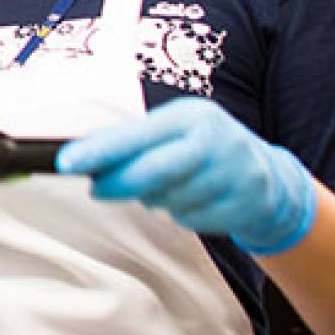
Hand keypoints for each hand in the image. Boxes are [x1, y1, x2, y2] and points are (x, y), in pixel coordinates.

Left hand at [55, 97, 317, 255]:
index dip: (99, 151)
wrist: (269, 178)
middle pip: (153, 170)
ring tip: (163, 188)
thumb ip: (130, 140)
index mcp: (192, 116)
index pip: (137, 134)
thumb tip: (80, 152)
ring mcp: (232, 175)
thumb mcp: (172, 131)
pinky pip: (189, 219)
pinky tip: (190, 200)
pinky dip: (179, 214)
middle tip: (96, 189)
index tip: (65, 162)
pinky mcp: (241, 206)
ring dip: (154, 199)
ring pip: (169, 199)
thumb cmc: (201, 148)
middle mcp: (215, 141)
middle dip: (118, 183)